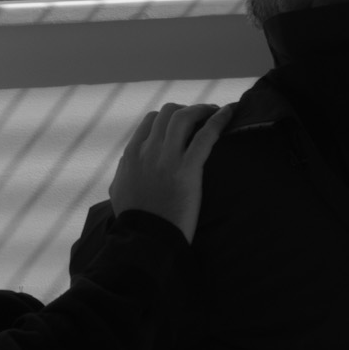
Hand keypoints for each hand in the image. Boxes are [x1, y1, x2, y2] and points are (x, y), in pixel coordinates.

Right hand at [108, 103, 233, 242]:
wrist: (146, 239)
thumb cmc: (135, 220)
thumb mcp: (119, 190)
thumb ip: (123, 171)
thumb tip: (127, 162)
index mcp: (132, 154)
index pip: (151, 119)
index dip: (169, 117)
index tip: (183, 122)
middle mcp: (148, 150)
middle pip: (169, 112)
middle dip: (187, 110)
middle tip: (202, 117)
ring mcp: (167, 158)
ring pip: (184, 117)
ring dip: (203, 109)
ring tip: (218, 111)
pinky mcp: (187, 169)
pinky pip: (205, 136)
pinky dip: (219, 120)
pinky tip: (229, 113)